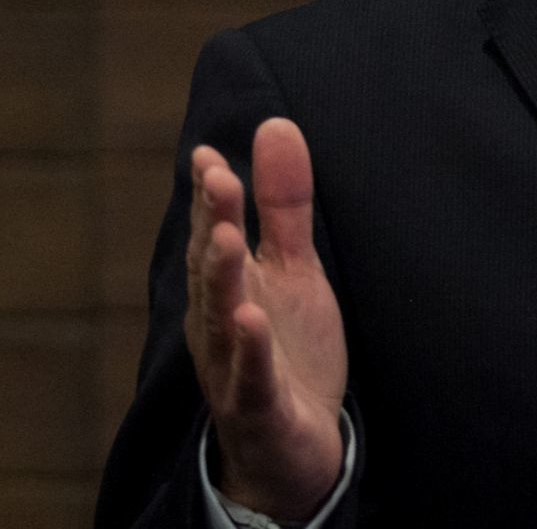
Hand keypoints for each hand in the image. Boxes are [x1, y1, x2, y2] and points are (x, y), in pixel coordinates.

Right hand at [186, 118, 347, 517]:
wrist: (291, 444)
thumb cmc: (286, 346)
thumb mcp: (295, 269)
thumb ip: (285, 204)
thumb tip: (275, 125)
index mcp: (228, 286)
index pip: (215, 233)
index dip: (213, 195)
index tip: (209, 154)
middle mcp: (220, 321)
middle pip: (212, 269)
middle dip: (214, 224)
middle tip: (218, 176)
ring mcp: (235, 365)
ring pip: (222, 319)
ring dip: (222, 278)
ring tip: (229, 238)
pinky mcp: (259, 405)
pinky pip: (252, 376)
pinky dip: (250, 349)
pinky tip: (250, 320)